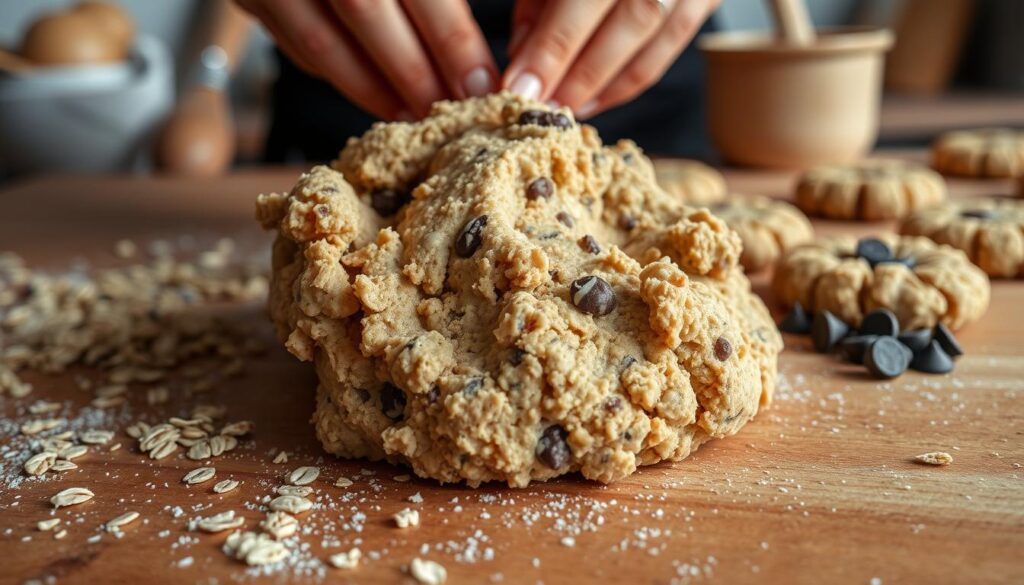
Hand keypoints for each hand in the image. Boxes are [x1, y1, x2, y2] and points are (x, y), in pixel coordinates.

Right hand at [235, 0, 497, 119]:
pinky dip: (337, 73)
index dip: (453, 43)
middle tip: (450, 112)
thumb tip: (477, 56)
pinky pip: (294, 44)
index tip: (483, 85)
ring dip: (372, 89)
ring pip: (322, 43)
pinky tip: (372, 91)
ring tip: (414, 116)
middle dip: (414, 74)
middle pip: (367, 15)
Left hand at [504, 0, 720, 117]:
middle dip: (580, 74)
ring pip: (653, 40)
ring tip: (566, 108)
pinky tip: (597, 98)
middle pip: (629, 21)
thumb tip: (523, 57)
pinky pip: (671, 45)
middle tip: (543, 109)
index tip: (520, 88)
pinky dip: (631, 79)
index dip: (551, 50)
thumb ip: (537, 2)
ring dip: (606, 84)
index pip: (582, 0)